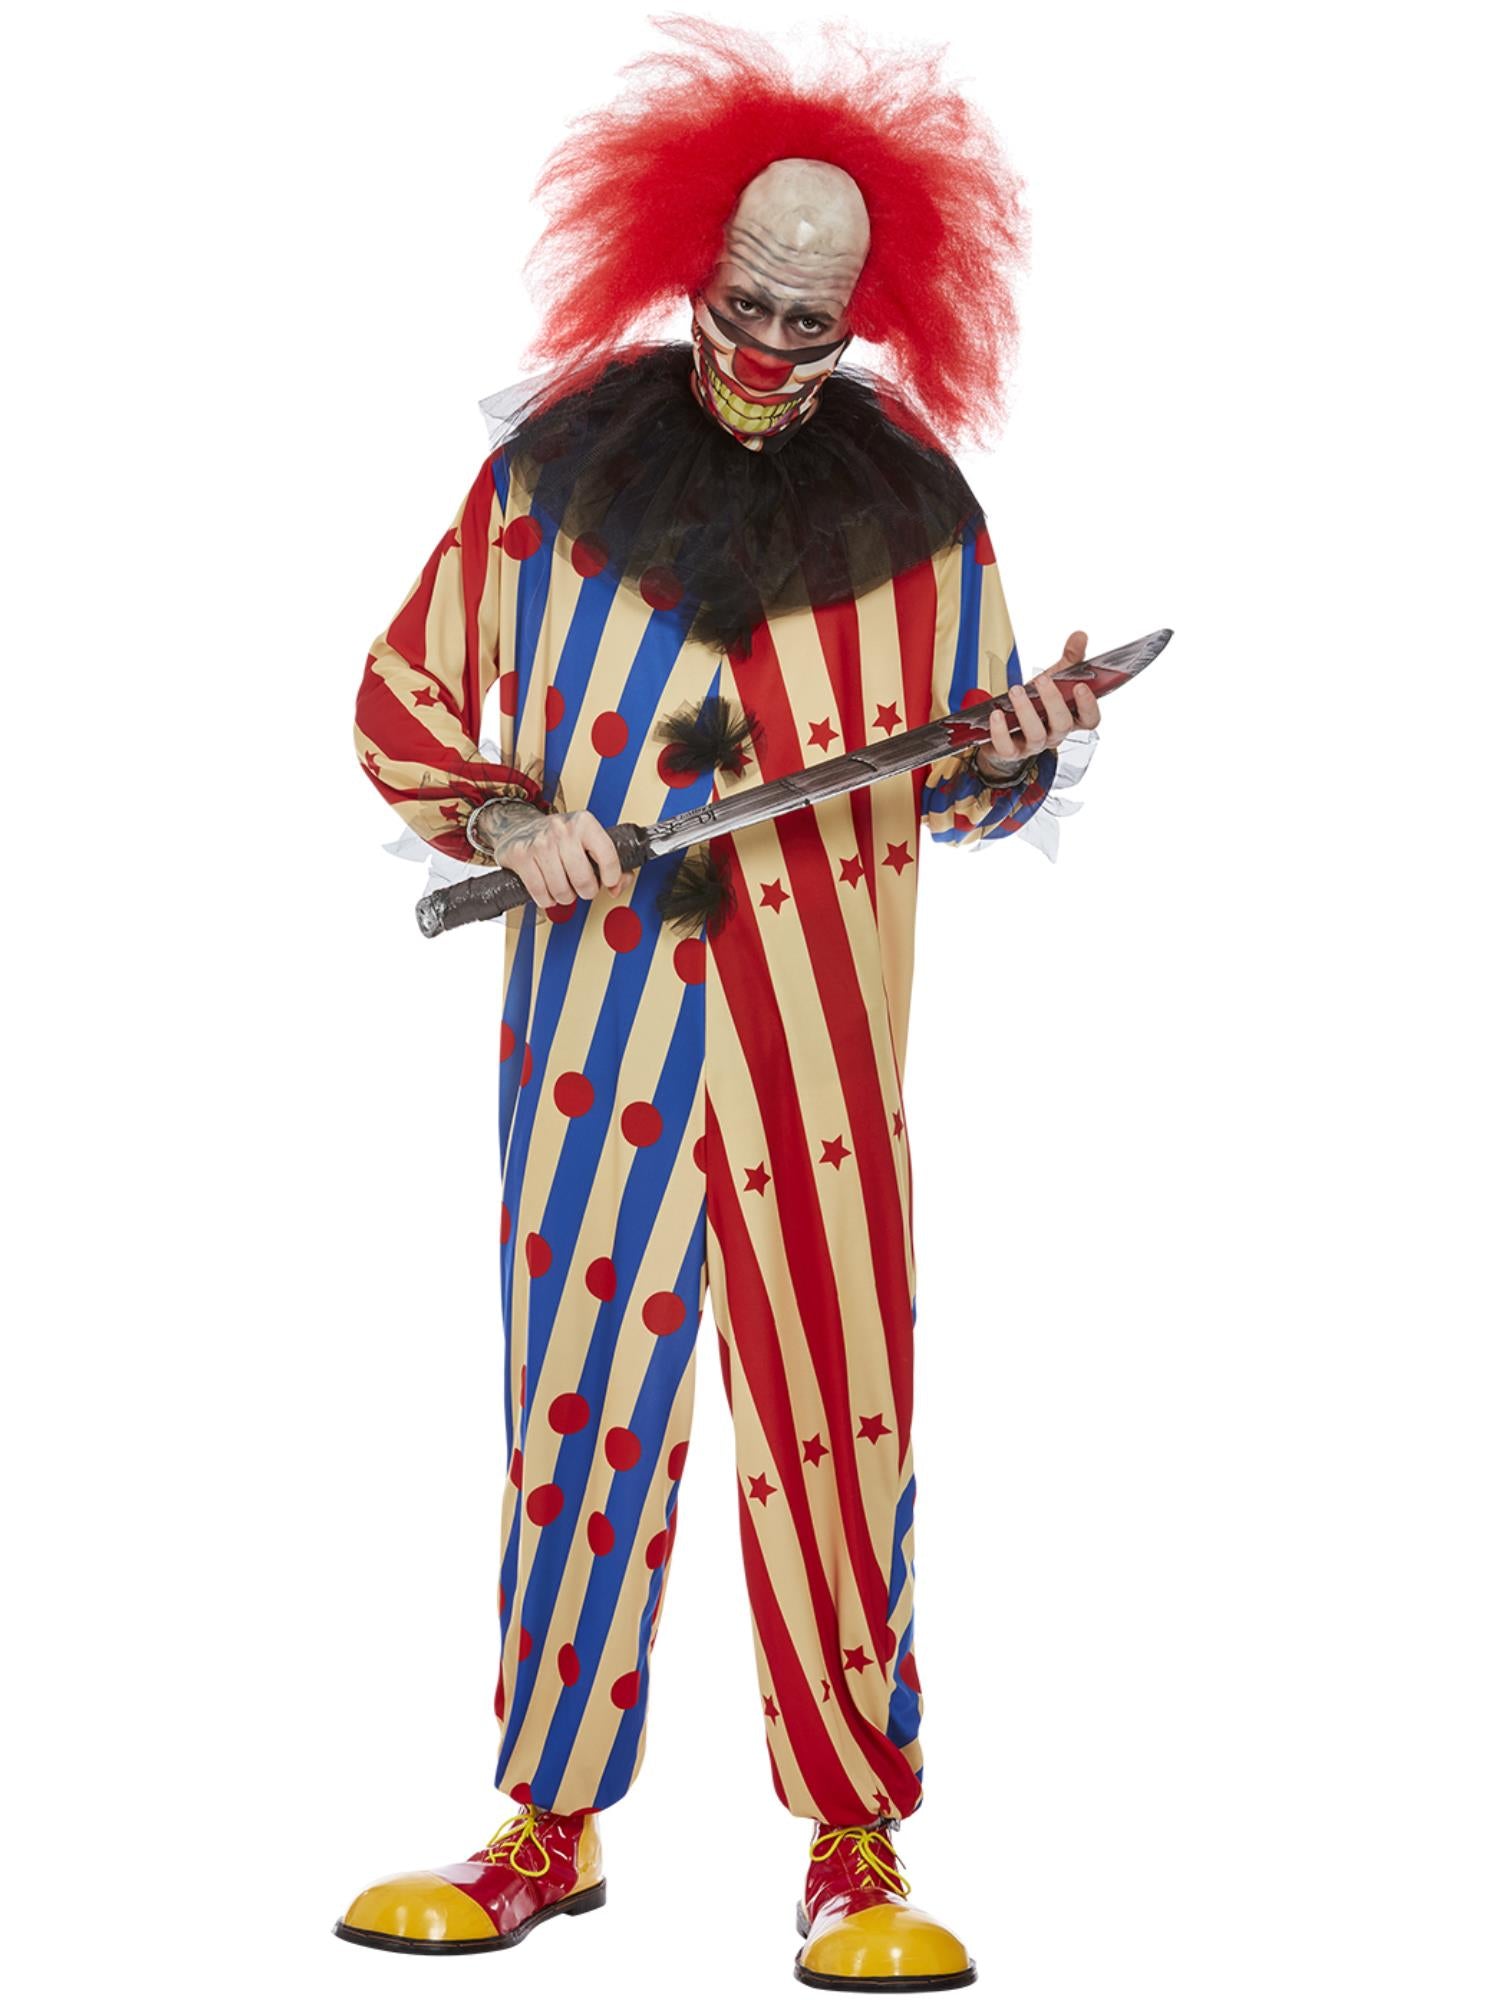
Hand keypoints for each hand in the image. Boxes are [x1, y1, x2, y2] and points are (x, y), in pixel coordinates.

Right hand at [474, 801, 638, 911]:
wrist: (519, 828)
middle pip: (584, 880)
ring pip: (562, 891)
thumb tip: (617, 886)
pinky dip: (547, 899)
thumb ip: (611, 862)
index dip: (612, 876)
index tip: (609, 881)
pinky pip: (540, 894)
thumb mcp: (587, 840)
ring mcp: (540, 843)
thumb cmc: (558, 838)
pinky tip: (548, 890)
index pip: (608, 855)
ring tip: (564, 886)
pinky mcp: (521, 856)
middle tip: (582, 886)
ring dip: (565, 897)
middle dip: (586, 891)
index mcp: (584, 823)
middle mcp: (562, 830)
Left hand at [983, 629, 1102, 769]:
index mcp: (1070, 718)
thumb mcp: (1053, 680)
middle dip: (1053, 701)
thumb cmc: (1036, 705)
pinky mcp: (1010, 752)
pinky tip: (996, 714)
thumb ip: (1069, 659)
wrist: (1007, 729)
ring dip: (1026, 712)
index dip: (1089, 705)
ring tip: (1016, 691)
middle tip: (1043, 679)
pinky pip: (1007, 747)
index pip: (1090, 719)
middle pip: (1062, 724)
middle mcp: (1054, 734)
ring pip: (1036, 735)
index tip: (1081, 686)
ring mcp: (1033, 745)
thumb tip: (1080, 635)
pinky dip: (1001, 731)